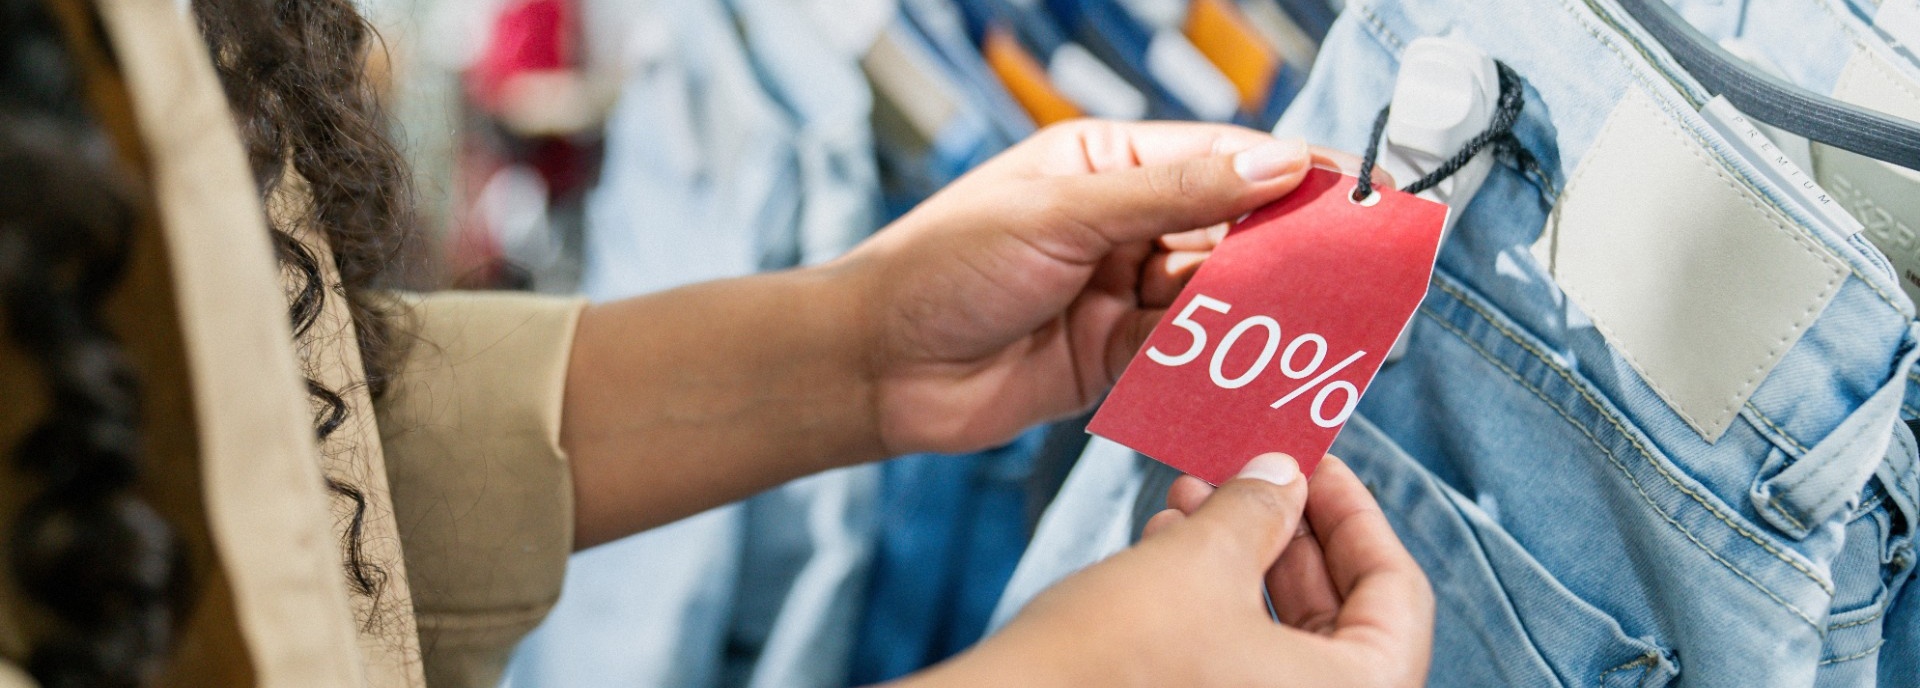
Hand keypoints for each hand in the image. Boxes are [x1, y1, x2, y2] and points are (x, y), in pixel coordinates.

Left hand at [841, 120, 1370, 454]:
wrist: (874, 367)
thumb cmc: (943, 267)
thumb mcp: (1061, 214)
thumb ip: (1171, 194)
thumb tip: (1273, 162)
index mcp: (1105, 164)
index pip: (1218, 160)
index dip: (1289, 174)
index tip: (1356, 191)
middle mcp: (1120, 225)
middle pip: (1229, 233)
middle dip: (1285, 253)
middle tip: (1354, 271)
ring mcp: (1120, 295)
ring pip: (1215, 300)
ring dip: (1257, 314)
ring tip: (1313, 325)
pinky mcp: (1113, 363)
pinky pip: (1184, 359)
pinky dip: (1217, 364)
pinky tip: (1255, 368)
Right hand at [903, 453, 1433, 687]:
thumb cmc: (1111, 663)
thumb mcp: (1201, 560)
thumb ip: (1261, 507)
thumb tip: (1285, 473)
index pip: (1398, 591)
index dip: (1356, 512)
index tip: (1318, 461)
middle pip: (1342, 614)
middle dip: (1287, 529)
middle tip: (1255, 468)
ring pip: (1281, 635)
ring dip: (1241, 555)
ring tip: (1191, 494)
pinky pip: (1237, 660)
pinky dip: (1213, 601)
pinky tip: (1165, 542)